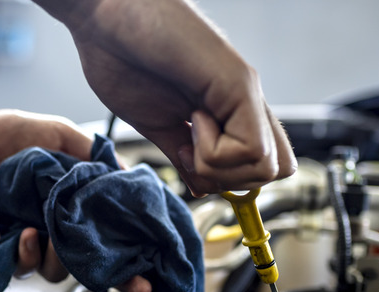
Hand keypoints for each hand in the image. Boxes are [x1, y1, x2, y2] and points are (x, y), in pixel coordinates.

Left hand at [0, 109, 152, 291]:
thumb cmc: (6, 133)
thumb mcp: (58, 133)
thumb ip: (92, 153)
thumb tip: (127, 172)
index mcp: (74, 204)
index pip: (106, 238)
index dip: (127, 259)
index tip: (144, 276)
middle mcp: (54, 225)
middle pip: (86, 262)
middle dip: (100, 271)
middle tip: (101, 257)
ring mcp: (29, 238)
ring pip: (56, 270)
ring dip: (59, 259)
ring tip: (51, 235)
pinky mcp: (0, 247)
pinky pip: (20, 267)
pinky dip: (27, 255)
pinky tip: (25, 232)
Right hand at [35, 0, 296, 195]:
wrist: (102, 13)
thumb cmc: (120, 55)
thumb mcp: (155, 123)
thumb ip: (182, 154)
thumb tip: (200, 187)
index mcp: (226, 110)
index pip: (262, 163)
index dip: (230, 180)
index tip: (190, 162)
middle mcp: (244, 101)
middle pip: (275, 171)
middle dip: (230, 179)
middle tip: (192, 148)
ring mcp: (245, 91)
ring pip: (267, 168)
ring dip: (219, 165)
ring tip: (190, 125)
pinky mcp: (239, 83)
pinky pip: (251, 150)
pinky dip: (215, 152)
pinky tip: (192, 118)